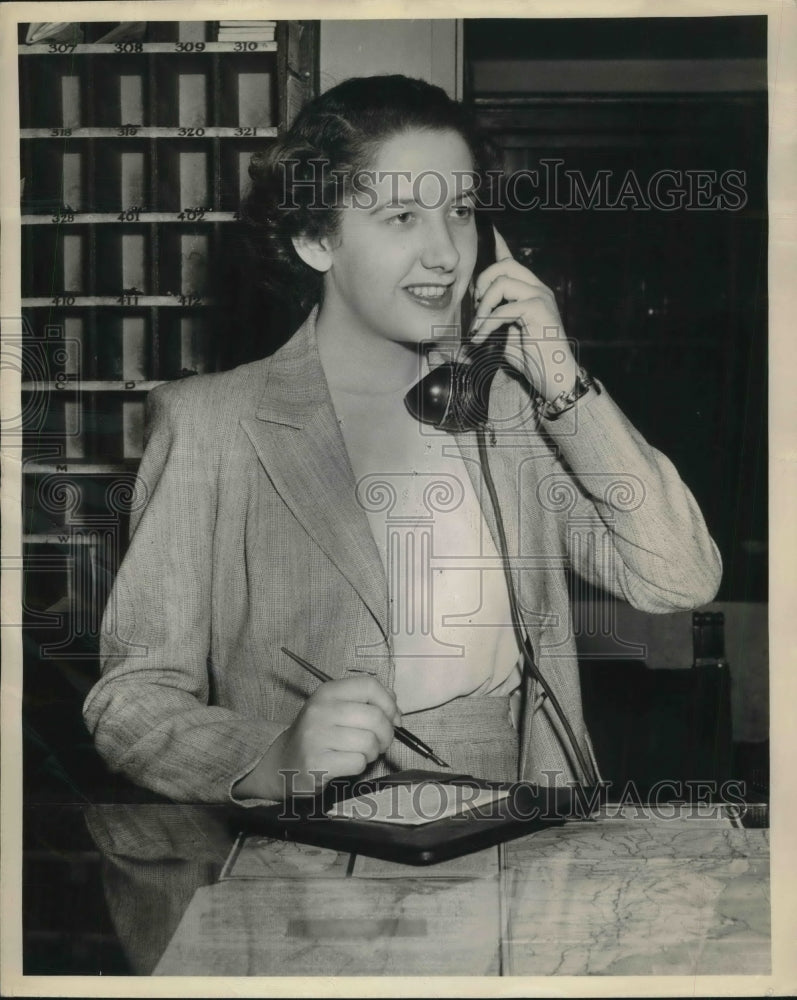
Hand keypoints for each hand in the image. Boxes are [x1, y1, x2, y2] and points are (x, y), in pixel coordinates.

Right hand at [237, 675, 400, 799]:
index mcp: (327, 692)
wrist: (283, 763)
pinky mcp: (317, 764)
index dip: (389, 702)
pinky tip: (348, 763)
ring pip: (369, 742)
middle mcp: (320, 711)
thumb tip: (395, 711)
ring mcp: (316, 737)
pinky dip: (360, 765)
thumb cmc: (318, 734)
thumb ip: (364, 702)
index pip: (369, 685)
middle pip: (375, 717)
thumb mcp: (334, 708)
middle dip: (387, 734)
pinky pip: (358, 762)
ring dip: (373, 752)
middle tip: (381, 742)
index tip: (393, 717)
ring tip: (362, 752)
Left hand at [470, 228, 578, 402]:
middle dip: (483, 282)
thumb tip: (469, 322)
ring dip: (484, 305)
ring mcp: (541, 297)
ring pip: (503, 282)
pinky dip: (489, 324)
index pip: (512, 261)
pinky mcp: (540, 311)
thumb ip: (491, 322)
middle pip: (504, 265)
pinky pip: (506, 308)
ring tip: (478, 327)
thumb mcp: (504, 337)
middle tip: (477, 309)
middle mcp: (538, 289)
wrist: (553, 377)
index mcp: (530, 291)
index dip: (500, 245)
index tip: (491, 231)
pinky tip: (482, 338)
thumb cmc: (531, 359)